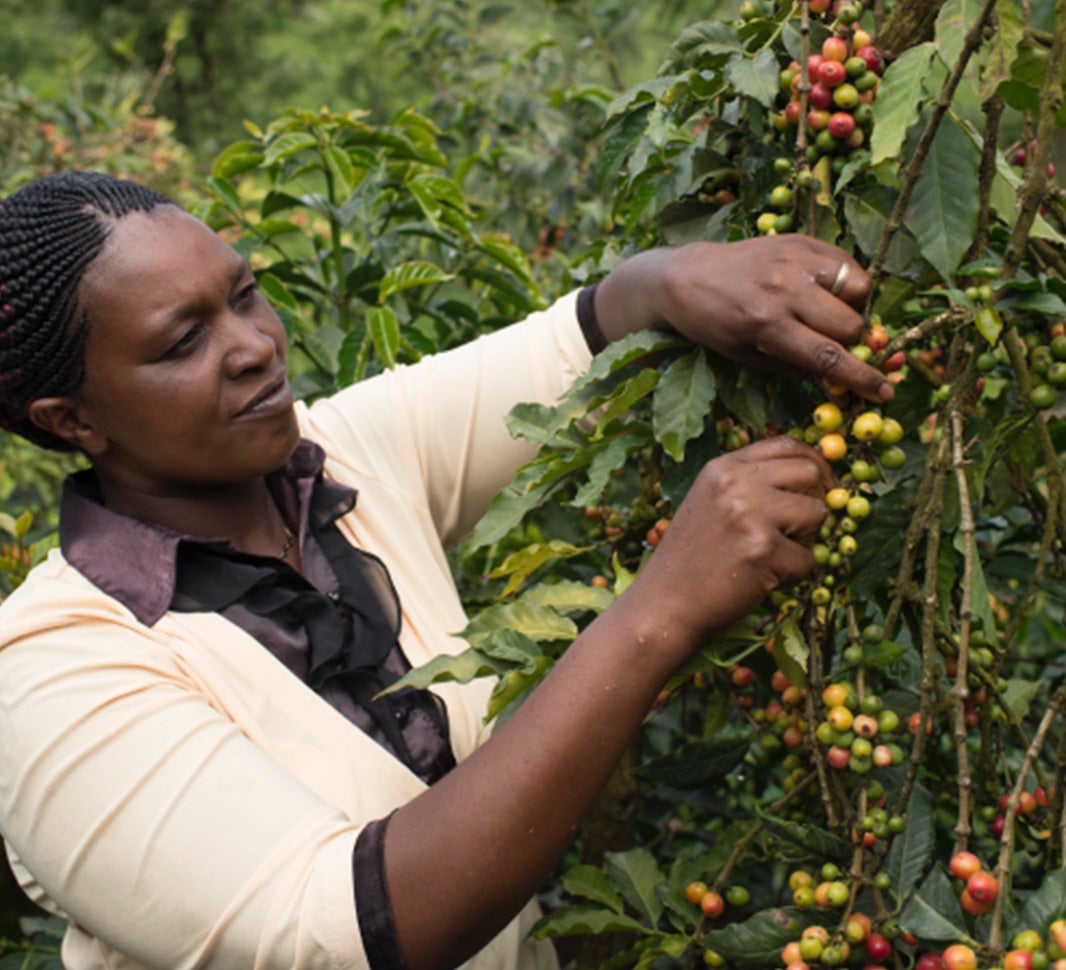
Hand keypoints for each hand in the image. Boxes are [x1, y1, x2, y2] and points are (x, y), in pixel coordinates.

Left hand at [595, 235, 890, 402]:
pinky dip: (847, 281)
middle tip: (838, 345)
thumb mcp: (745, 356)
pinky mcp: (799, 240)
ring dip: (853, 309)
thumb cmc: (713, 325)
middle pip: (849, 324)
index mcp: (766, 325)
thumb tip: (838, 376)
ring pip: (857, 289)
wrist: (686, 276)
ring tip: (829, 315)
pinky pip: (846, 263)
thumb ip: (793, 366)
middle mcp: (783, 289)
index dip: (861, 378)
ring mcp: (793, 259)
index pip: (827, 356)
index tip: (884, 391)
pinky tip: (827, 291)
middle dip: (853, 343)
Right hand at [625, 435, 833, 650]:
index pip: (786, 445)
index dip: (814, 464)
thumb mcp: (710, 503)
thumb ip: (749, 484)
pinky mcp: (762, 550)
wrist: (663, 605)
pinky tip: (763, 580)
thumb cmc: (691, 559)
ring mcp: (749, 514)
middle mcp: (734, 482)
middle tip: (804, 530)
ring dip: (807, 540)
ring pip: (818, 513)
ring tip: (775, 557)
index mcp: (722, 468)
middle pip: (810, 473)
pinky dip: (794, 576)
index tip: (822, 486)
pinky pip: (809, 560)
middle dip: (816, 501)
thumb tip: (812, 475)